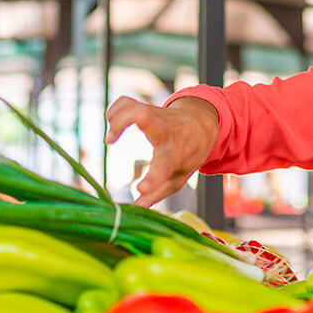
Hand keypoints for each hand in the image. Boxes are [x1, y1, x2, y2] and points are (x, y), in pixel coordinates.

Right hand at [104, 96, 219, 207]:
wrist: (202, 124)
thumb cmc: (187, 155)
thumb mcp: (178, 178)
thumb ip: (156, 194)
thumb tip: (135, 210)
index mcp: (175, 154)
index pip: (164, 166)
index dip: (153, 179)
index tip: (140, 189)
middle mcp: (166, 132)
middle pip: (151, 120)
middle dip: (137, 120)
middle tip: (112, 137)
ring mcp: (156, 116)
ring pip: (134, 107)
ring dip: (117, 120)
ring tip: (111, 140)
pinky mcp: (145, 107)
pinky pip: (125, 102)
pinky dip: (114, 111)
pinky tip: (111, 124)